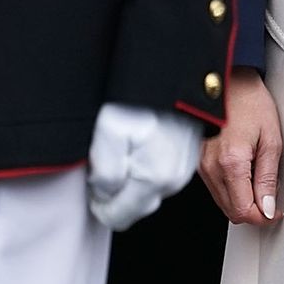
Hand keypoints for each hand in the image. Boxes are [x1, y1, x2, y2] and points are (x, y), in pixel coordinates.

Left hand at [87, 103, 201, 230]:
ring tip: (125, 144)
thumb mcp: (109, 130)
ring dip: (132, 176)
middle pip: (134, 206)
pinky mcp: (188, 153)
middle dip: (116, 190)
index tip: (94, 177)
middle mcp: (175, 177)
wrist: (172, 65)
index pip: (117, 217)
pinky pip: (160, 173)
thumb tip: (105, 192)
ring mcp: (185, 165)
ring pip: (147, 190)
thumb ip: (104, 174)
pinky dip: (146, 164)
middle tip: (108, 156)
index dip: (98, 201)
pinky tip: (140, 140)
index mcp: (156, 177)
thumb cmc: (143, 93)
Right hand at [200, 68, 283, 227]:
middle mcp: (211, 167)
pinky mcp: (201, 162)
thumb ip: (269, 178)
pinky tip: (246, 174)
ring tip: (260, 179)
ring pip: (224, 203)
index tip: (276, 211)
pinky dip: (233, 189)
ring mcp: (203, 165)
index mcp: (231, 162)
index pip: (244, 211)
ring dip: (243, 201)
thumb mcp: (271, 138)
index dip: (263, 216)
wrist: (231, 81)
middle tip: (273, 197)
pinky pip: (217, 188)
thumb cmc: (250, 101)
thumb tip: (269, 207)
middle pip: (232, 212)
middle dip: (255, 210)